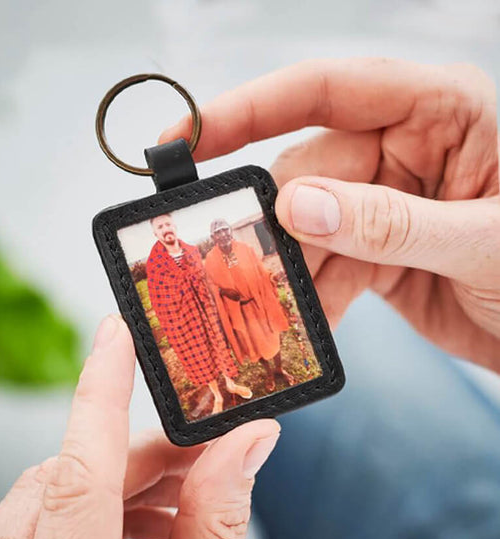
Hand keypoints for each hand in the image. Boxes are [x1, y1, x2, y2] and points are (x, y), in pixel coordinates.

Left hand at [0, 316, 279, 538]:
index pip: (76, 477)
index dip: (98, 393)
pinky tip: (142, 526)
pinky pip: (28, 530)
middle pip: (59, 483)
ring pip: (38, 500)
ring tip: (184, 494)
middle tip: (204, 446)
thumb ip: (217, 536)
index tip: (117, 333)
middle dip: (135, 450)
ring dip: (113, 480)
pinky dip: (86, 510)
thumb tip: (248, 445)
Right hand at [161, 58, 499, 372]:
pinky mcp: (375, 249)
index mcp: (437, 111)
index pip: (324, 91)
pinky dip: (311, 298)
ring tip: (273, 313)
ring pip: (306, 228)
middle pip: (305, 174)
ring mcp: (383, 201)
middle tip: (244, 272)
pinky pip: (325, 266)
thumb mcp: (485, 242)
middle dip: (274, 228)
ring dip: (288, 273)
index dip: (247, 109)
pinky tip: (305, 326)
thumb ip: (390, 222)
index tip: (188, 139)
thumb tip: (295, 207)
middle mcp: (402, 148)